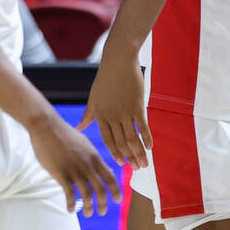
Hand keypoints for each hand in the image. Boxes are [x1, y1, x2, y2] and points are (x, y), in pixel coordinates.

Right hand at [28, 114, 121, 216]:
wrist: (47, 127)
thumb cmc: (64, 135)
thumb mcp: (84, 144)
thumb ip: (93, 158)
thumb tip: (104, 169)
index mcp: (95, 157)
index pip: (110, 176)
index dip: (115, 190)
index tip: (118, 200)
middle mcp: (87, 164)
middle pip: (101, 188)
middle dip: (104, 203)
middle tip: (103, 212)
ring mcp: (74, 169)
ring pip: (87, 193)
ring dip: (89, 206)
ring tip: (88, 214)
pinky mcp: (61, 173)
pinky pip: (69, 193)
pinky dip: (71, 204)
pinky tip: (70, 210)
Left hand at [78, 43, 152, 168]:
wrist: (117, 60)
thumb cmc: (105, 78)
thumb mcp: (94, 98)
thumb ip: (88, 115)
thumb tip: (78, 128)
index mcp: (100, 115)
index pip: (108, 140)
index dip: (115, 153)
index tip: (122, 164)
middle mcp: (111, 116)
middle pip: (121, 142)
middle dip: (130, 157)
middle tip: (138, 168)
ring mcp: (124, 111)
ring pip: (132, 138)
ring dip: (139, 152)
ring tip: (145, 163)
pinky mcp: (136, 105)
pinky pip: (142, 126)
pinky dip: (147, 137)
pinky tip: (151, 146)